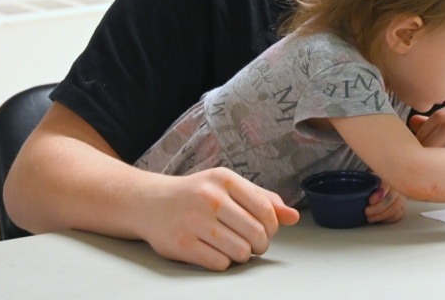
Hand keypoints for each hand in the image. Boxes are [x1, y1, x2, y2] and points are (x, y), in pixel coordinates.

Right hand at [136, 167, 298, 270]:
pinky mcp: (180, 244)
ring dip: (244, 255)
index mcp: (224, 180)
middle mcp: (209, 198)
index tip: (267, 230)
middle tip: (255, 244)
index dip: (273, 225)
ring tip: (237, 248)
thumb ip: (262, 199)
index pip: (265, 209)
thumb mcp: (228, 187)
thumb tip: (294, 217)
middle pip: (256, 232)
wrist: (150, 202)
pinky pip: (219, 263)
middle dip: (261, 244)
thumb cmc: (196, 194)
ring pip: (240, 251)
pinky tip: (217, 252)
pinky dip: (224, 263)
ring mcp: (193, 221)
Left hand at [366, 182, 404, 223]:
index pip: (386, 185)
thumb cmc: (372, 185)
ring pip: (395, 208)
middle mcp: (396, 187)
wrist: (378, 187)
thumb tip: (361, 194)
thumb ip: (367, 185)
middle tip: (367, 212)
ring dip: (382, 216)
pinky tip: (379, 219)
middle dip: (378, 208)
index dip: (379, 194)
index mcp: (387, 178)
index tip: (370, 201)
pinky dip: (387, 219)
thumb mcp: (368, 181)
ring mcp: (401, 198)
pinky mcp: (402, 207)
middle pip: (391, 199)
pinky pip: (397, 215)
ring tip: (370, 218)